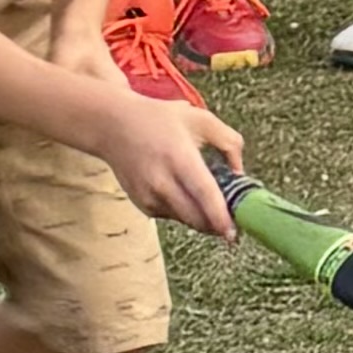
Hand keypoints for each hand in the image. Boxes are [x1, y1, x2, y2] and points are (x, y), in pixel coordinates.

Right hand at [90, 92, 239, 240]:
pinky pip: (172, 216)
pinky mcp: (142, 204)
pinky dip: (185, 211)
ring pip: (185, 220)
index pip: (204, 195)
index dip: (220, 217)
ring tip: (213, 202)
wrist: (113, 126)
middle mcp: (162, 182)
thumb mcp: (202, 119)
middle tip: (234, 220)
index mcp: (180, 158)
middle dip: (217, 225)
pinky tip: (185, 192)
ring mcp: (149, 196)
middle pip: (195, 217)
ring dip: (203, 219)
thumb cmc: (161, 120)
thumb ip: (229, 143)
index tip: (233, 234)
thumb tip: (239, 173)